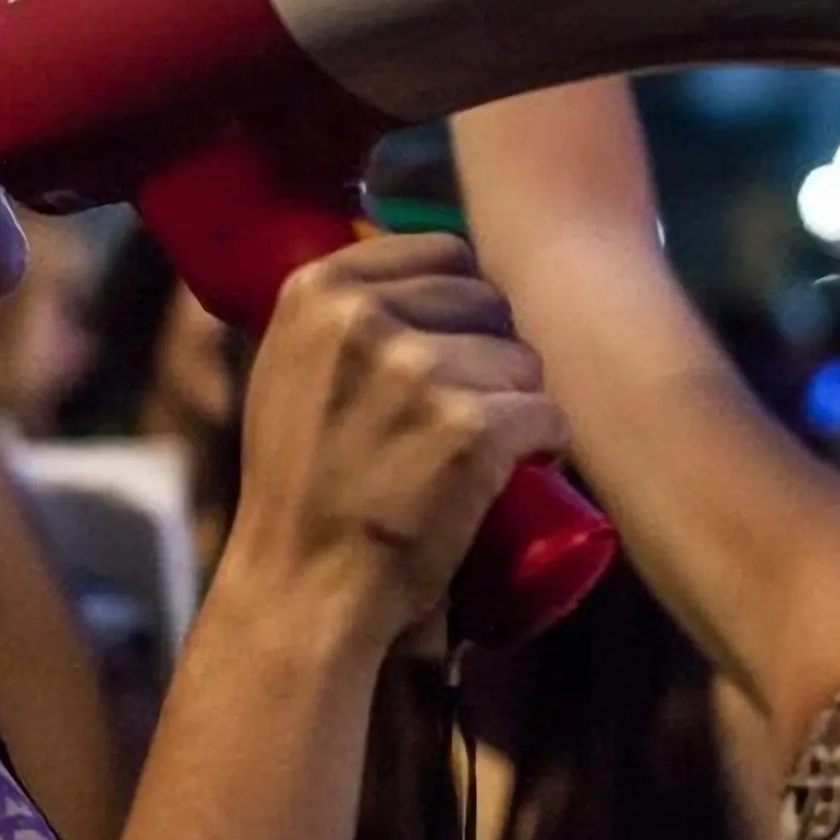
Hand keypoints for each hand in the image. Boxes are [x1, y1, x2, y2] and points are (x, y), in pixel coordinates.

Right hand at [217, 233, 567, 652]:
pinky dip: (542, 448)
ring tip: (473, 454)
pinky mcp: (472, 429)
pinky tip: (506, 475)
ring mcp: (419, 372)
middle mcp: (365, 318)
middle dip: (491, 353)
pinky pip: (549, 416)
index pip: (443, 251)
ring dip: (516, 404)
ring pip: (524, 361)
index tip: (447, 349)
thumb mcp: (289, 369)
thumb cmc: (300, 484)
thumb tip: (401, 256)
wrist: (302, 589)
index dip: (460, 304)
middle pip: (489, 302)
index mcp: (318, 290)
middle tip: (462, 412)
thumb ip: (338, 313)